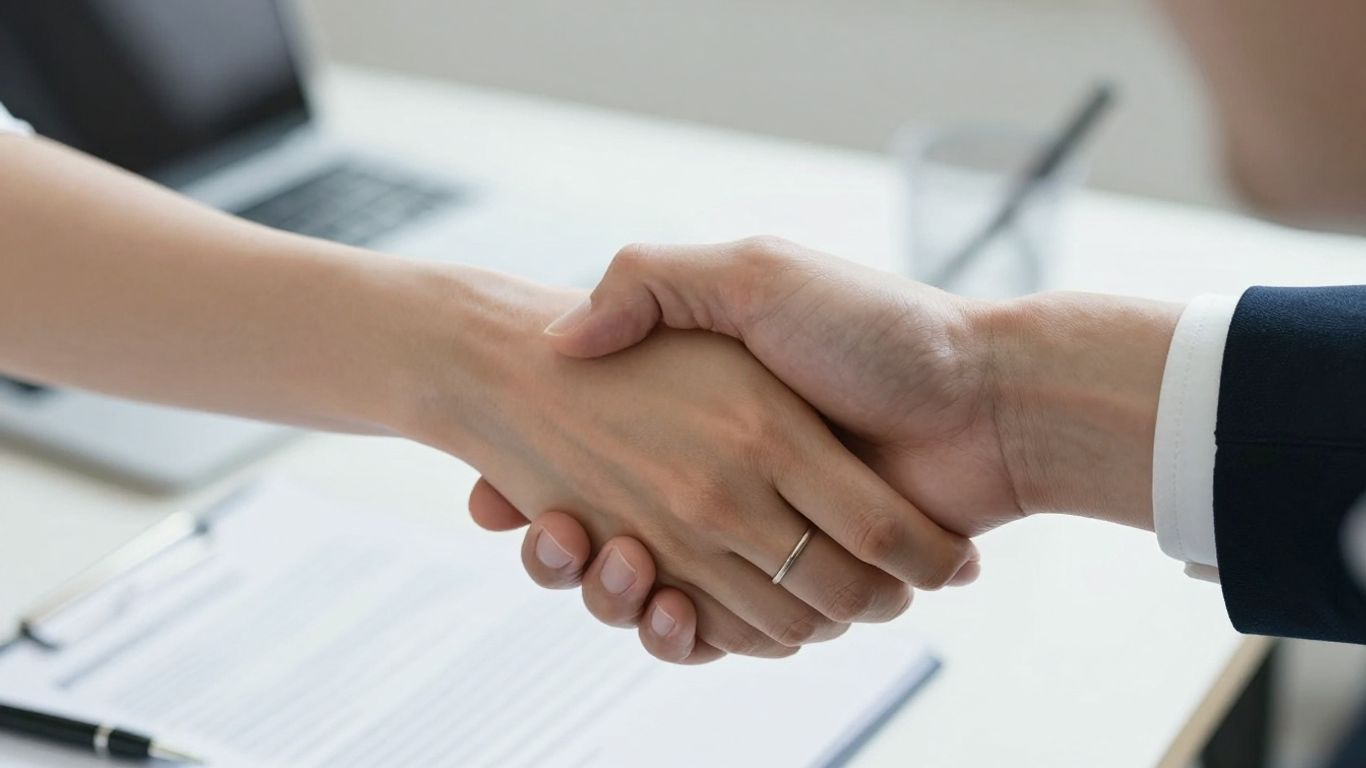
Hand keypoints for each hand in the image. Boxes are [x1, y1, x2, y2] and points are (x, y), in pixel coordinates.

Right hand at [412, 272, 975, 661]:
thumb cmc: (875, 328)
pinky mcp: (803, 586)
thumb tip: (560, 337)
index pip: (590, 467)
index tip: (494, 500)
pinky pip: (728, 631)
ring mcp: (763, 537)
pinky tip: (669, 609)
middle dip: (567, 557)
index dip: (538, 495)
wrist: (988, 398)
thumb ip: (655, 283)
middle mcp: (725, 482)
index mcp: (703, 419)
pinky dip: (693, 636)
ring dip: (621, 601)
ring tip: (619, 568)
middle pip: (612, 542)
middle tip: (552, 537)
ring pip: (661, 596)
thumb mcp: (755, 277)